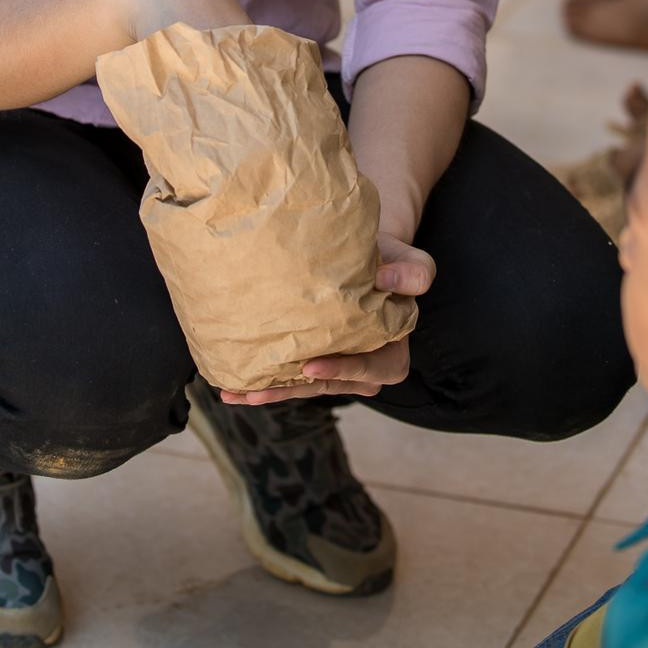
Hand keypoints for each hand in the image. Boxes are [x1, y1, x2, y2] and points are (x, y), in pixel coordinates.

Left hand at [220, 233, 434, 404]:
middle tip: (256, 391)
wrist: (363, 254)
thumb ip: (414, 271)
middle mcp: (364, 366)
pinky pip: (291, 377)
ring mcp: (336, 367)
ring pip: (305, 386)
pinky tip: (232, 386)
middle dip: (291, 391)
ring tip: (234, 392)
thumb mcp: (409, 258)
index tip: (310, 366)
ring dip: (270, 392)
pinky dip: (264, 382)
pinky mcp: (313, 361)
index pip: (371, 369)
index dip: (342, 372)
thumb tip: (385, 280)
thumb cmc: (388, 257)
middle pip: (328, 386)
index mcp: (392, 348)